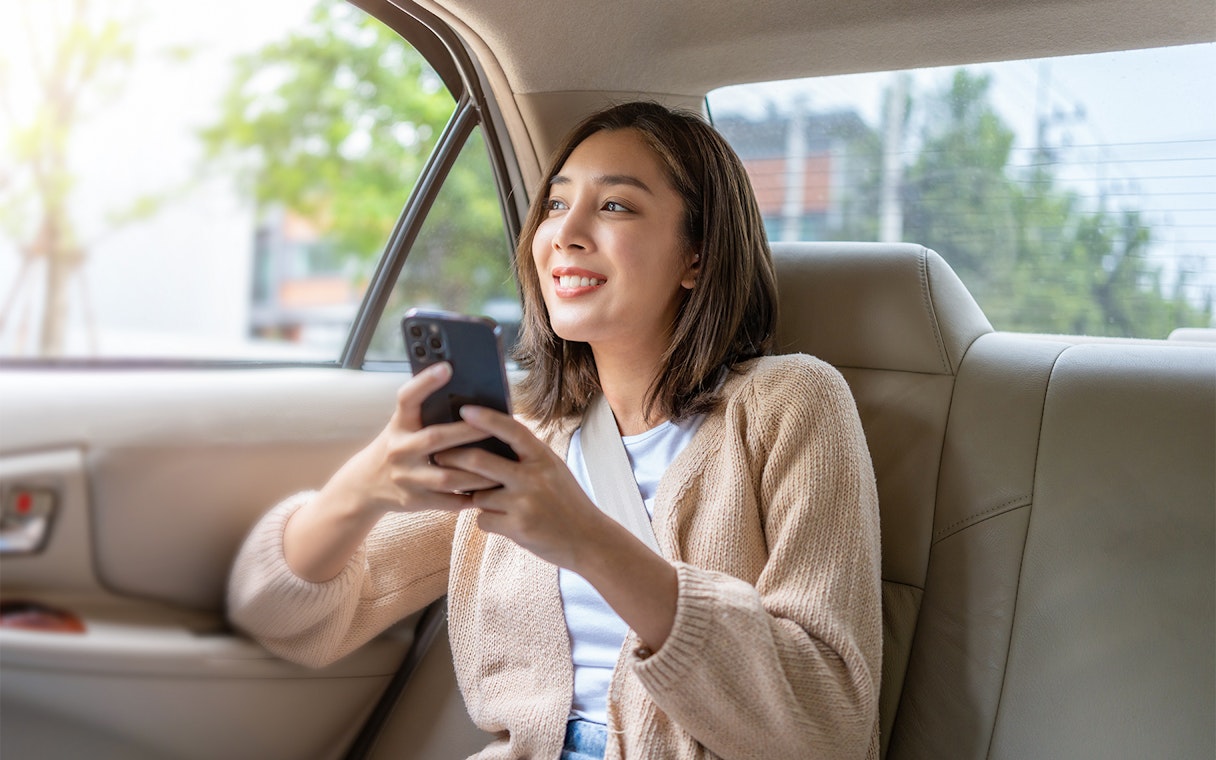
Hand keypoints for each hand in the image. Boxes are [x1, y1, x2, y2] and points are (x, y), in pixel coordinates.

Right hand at [334, 362, 504, 515]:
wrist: (365, 485)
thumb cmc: (397, 446)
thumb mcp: (402, 426)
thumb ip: (425, 412)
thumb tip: (462, 388)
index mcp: (398, 425)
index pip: (407, 398)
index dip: (425, 381)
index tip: (447, 367)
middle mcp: (399, 449)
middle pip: (435, 438)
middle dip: (467, 432)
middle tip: (495, 426)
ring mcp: (406, 478)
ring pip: (448, 477)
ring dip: (478, 472)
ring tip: (503, 465)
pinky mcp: (415, 501)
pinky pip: (449, 501)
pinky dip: (471, 497)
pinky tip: (491, 491)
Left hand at [437, 404, 679, 648]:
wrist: (589, 540)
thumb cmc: (566, 501)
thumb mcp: (553, 470)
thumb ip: (526, 457)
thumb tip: (489, 439)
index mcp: (543, 458)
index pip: (511, 430)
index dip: (486, 418)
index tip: (464, 410)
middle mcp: (533, 478)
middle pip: (479, 461)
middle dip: (453, 457)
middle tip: (439, 455)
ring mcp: (524, 504)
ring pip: (478, 496)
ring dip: (478, 499)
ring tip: (497, 504)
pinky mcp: (517, 528)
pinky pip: (483, 520)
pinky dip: (488, 521)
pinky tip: (506, 523)